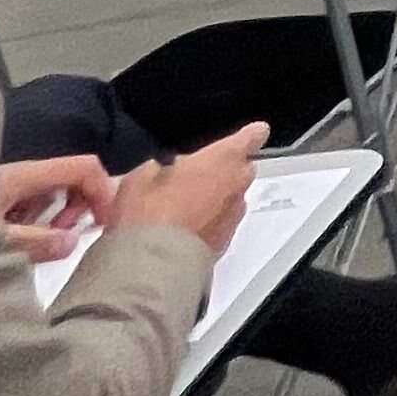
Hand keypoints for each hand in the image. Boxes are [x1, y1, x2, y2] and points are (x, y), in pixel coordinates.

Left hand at [0, 156, 118, 262]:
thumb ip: (36, 242)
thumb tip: (74, 241)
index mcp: (26, 175)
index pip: (84, 168)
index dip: (103, 192)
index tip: (103, 225)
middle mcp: (22, 175)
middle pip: (72, 179)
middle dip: (77, 210)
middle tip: (61, 239)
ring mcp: (9, 186)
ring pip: (53, 195)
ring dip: (57, 220)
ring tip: (38, 246)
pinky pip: (33, 206)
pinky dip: (39, 223)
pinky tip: (19, 244)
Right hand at [110, 123, 265, 254]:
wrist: (155, 263)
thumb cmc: (150, 213)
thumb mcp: (142, 176)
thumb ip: (162, 166)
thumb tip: (162, 170)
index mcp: (224, 158)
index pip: (252, 136)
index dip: (251, 134)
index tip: (254, 132)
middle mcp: (237, 184)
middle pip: (241, 169)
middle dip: (223, 171)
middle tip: (192, 178)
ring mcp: (234, 215)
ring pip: (231, 198)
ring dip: (216, 199)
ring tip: (182, 208)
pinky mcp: (225, 242)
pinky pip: (222, 223)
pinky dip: (210, 223)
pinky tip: (183, 229)